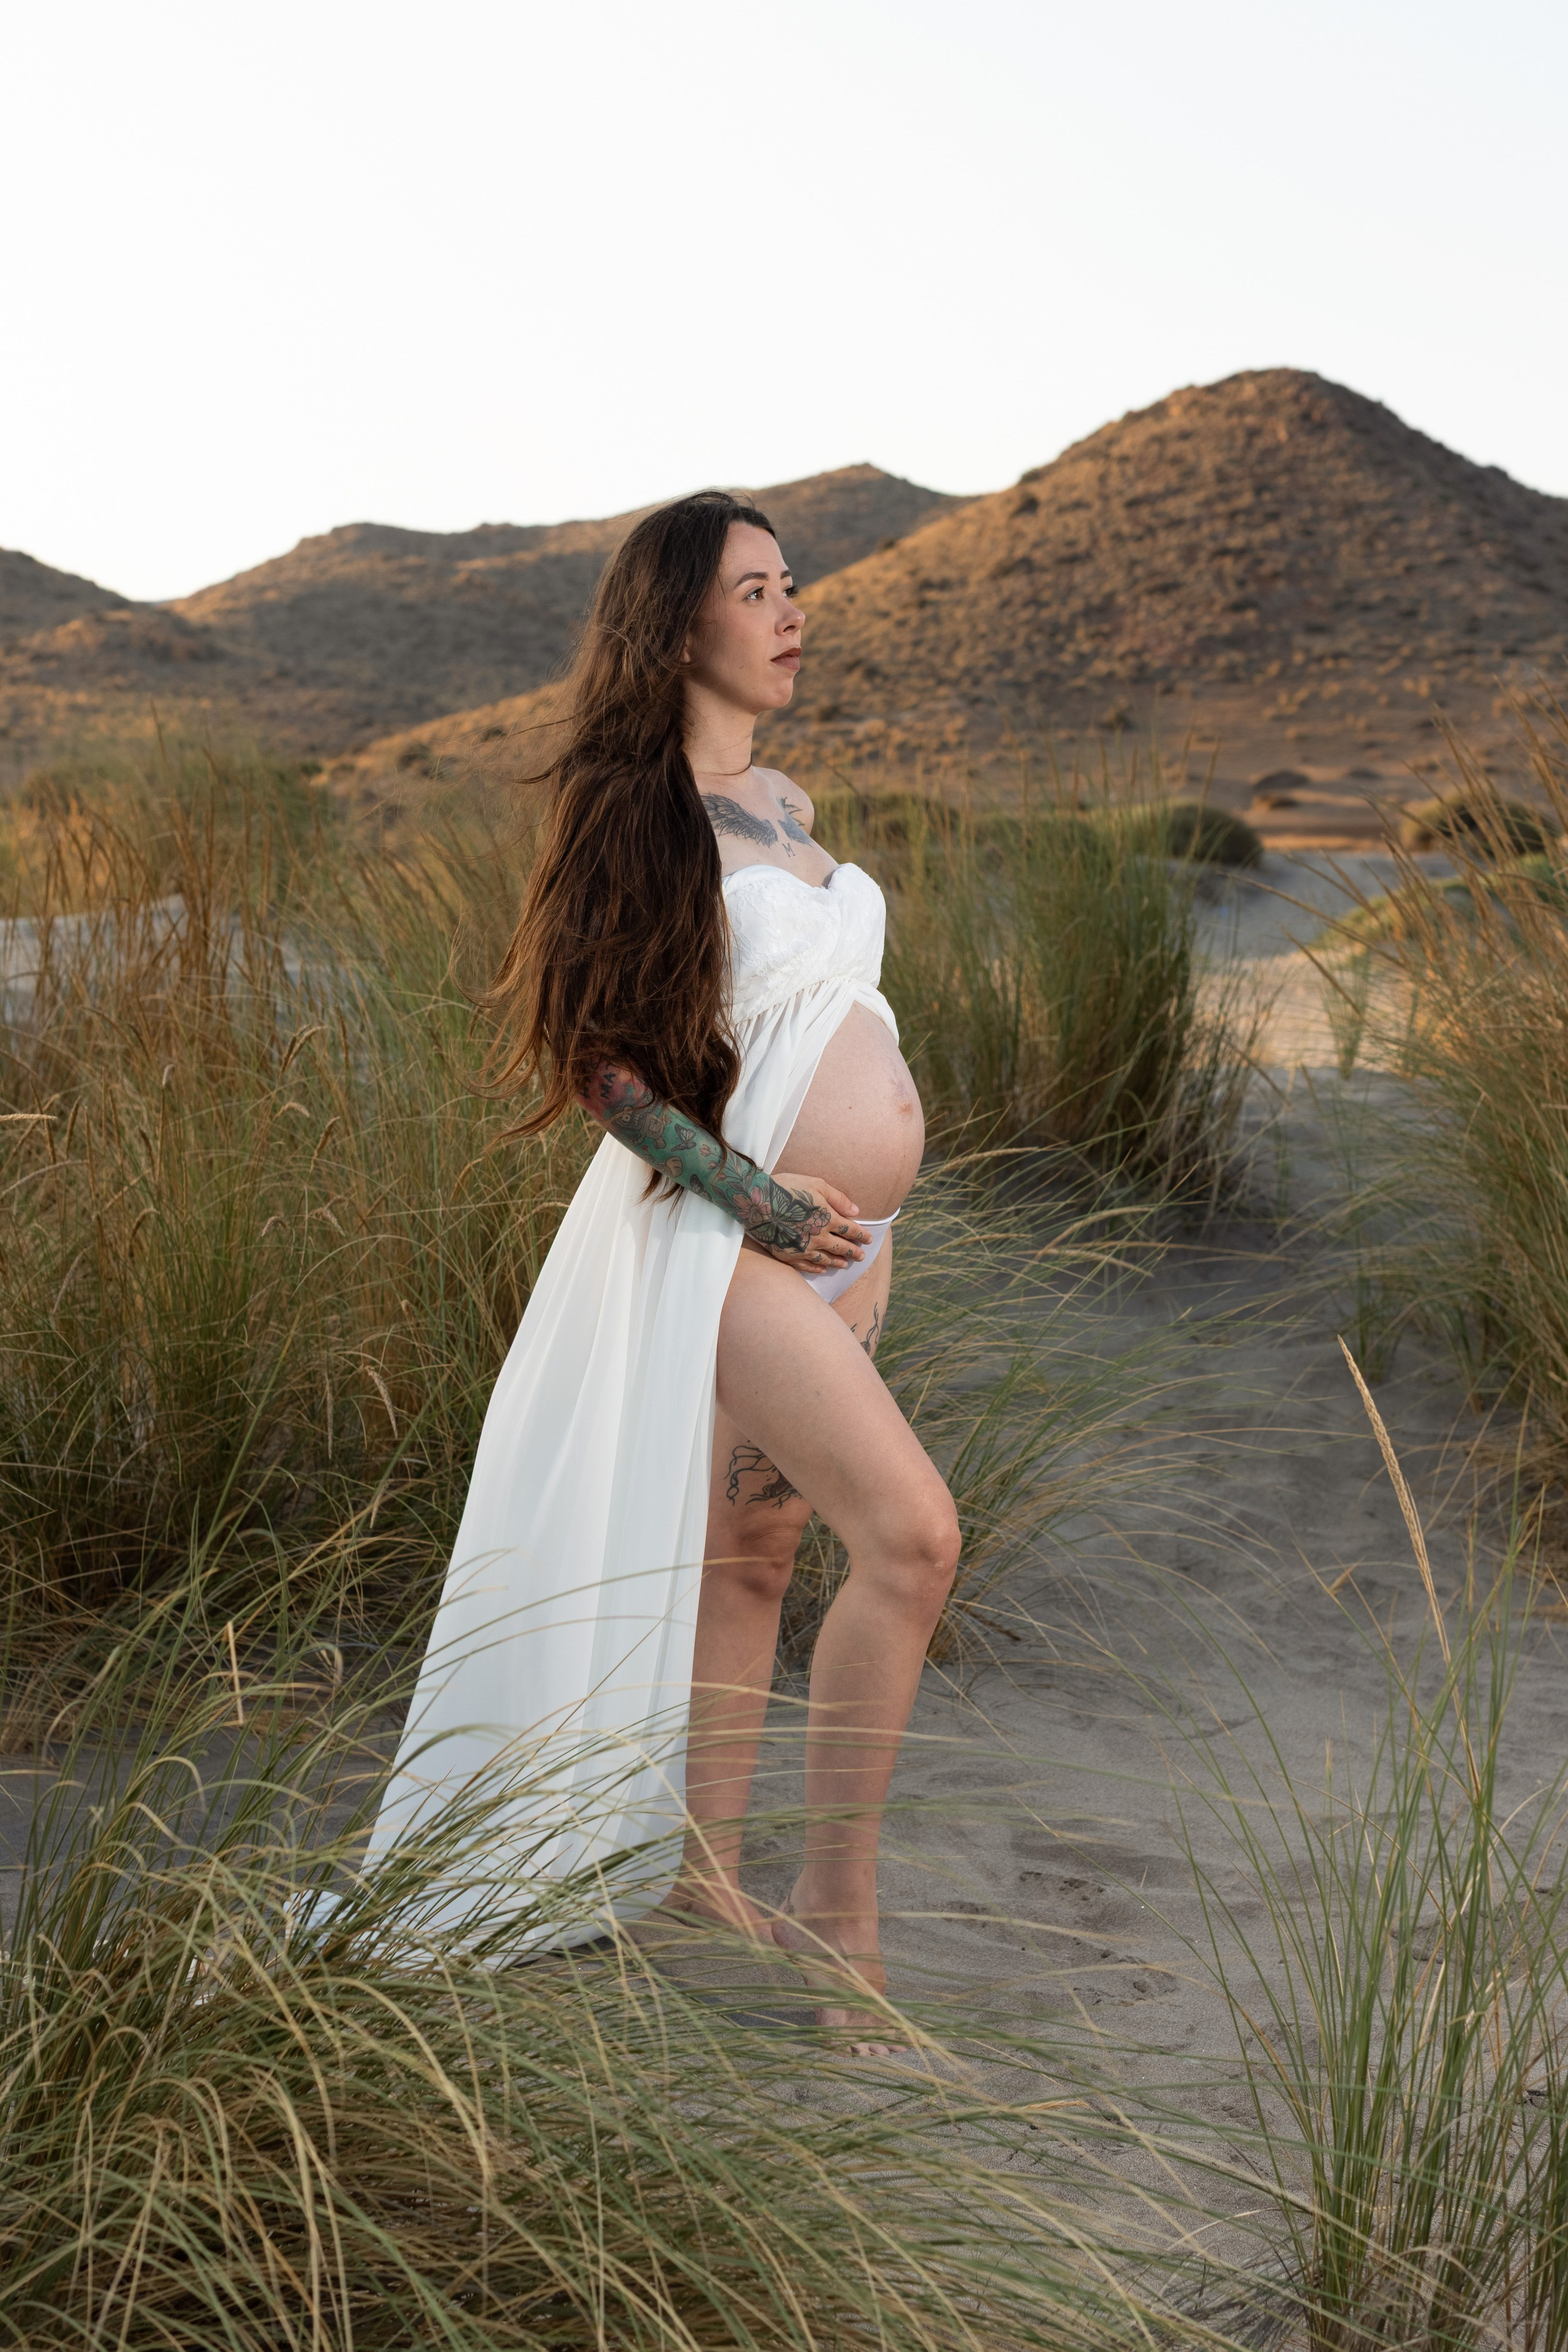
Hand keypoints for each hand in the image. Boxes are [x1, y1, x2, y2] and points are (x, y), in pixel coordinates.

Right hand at [754, 1175, 869, 1270]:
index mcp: (828, 1219)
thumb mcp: (816, 1185)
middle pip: (841, 1247)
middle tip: (861, 1256)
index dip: (861, 1235)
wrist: (758, 1202)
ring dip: (838, 1262)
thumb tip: (856, 1211)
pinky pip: (807, 1266)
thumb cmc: (787, 1188)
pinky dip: (816, 1268)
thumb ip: (838, 1199)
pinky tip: (822, 1269)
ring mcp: (803, 1249)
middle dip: (853, 1252)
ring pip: (826, 1259)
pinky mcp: (789, 1255)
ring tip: (845, 1265)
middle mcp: (819, 1237)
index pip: (850, 1230)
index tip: (868, 1240)